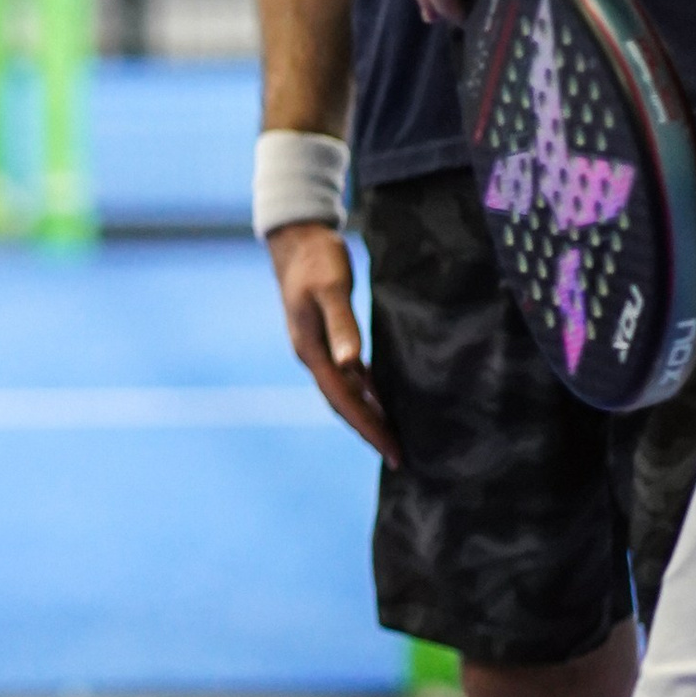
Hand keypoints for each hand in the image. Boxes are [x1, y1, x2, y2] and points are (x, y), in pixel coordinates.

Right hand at [267, 222, 400, 464]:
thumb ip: (342, 326)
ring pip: (345, 392)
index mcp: (311, 352)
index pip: (343, 402)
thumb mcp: (332, 289)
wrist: (297, 240)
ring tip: (392, 435)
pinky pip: (348, 375)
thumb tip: (351, 365)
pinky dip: (364, 391)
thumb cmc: (317, 261)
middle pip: (342, 405)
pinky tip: (379, 397)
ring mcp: (317, 348)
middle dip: (369, 430)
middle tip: (398, 456)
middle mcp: (312, 356)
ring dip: (367, 414)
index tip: (391, 451)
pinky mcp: (326, 336)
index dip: (368, 428)